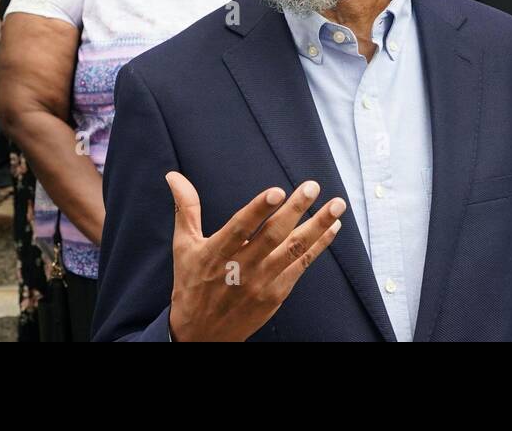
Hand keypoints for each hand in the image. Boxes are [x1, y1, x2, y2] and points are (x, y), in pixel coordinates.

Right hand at [165, 171, 344, 341]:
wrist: (201, 336)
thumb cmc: (191, 284)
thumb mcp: (184, 247)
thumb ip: (186, 209)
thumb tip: (174, 176)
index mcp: (215, 254)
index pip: (239, 229)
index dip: (257, 210)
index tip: (276, 191)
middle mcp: (240, 269)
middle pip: (272, 237)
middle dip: (295, 210)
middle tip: (312, 187)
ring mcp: (261, 283)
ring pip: (293, 251)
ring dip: (317, 227)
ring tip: (337, 206)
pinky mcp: (276, 294)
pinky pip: (301, 267)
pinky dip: (318, 247)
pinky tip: (332, 229)